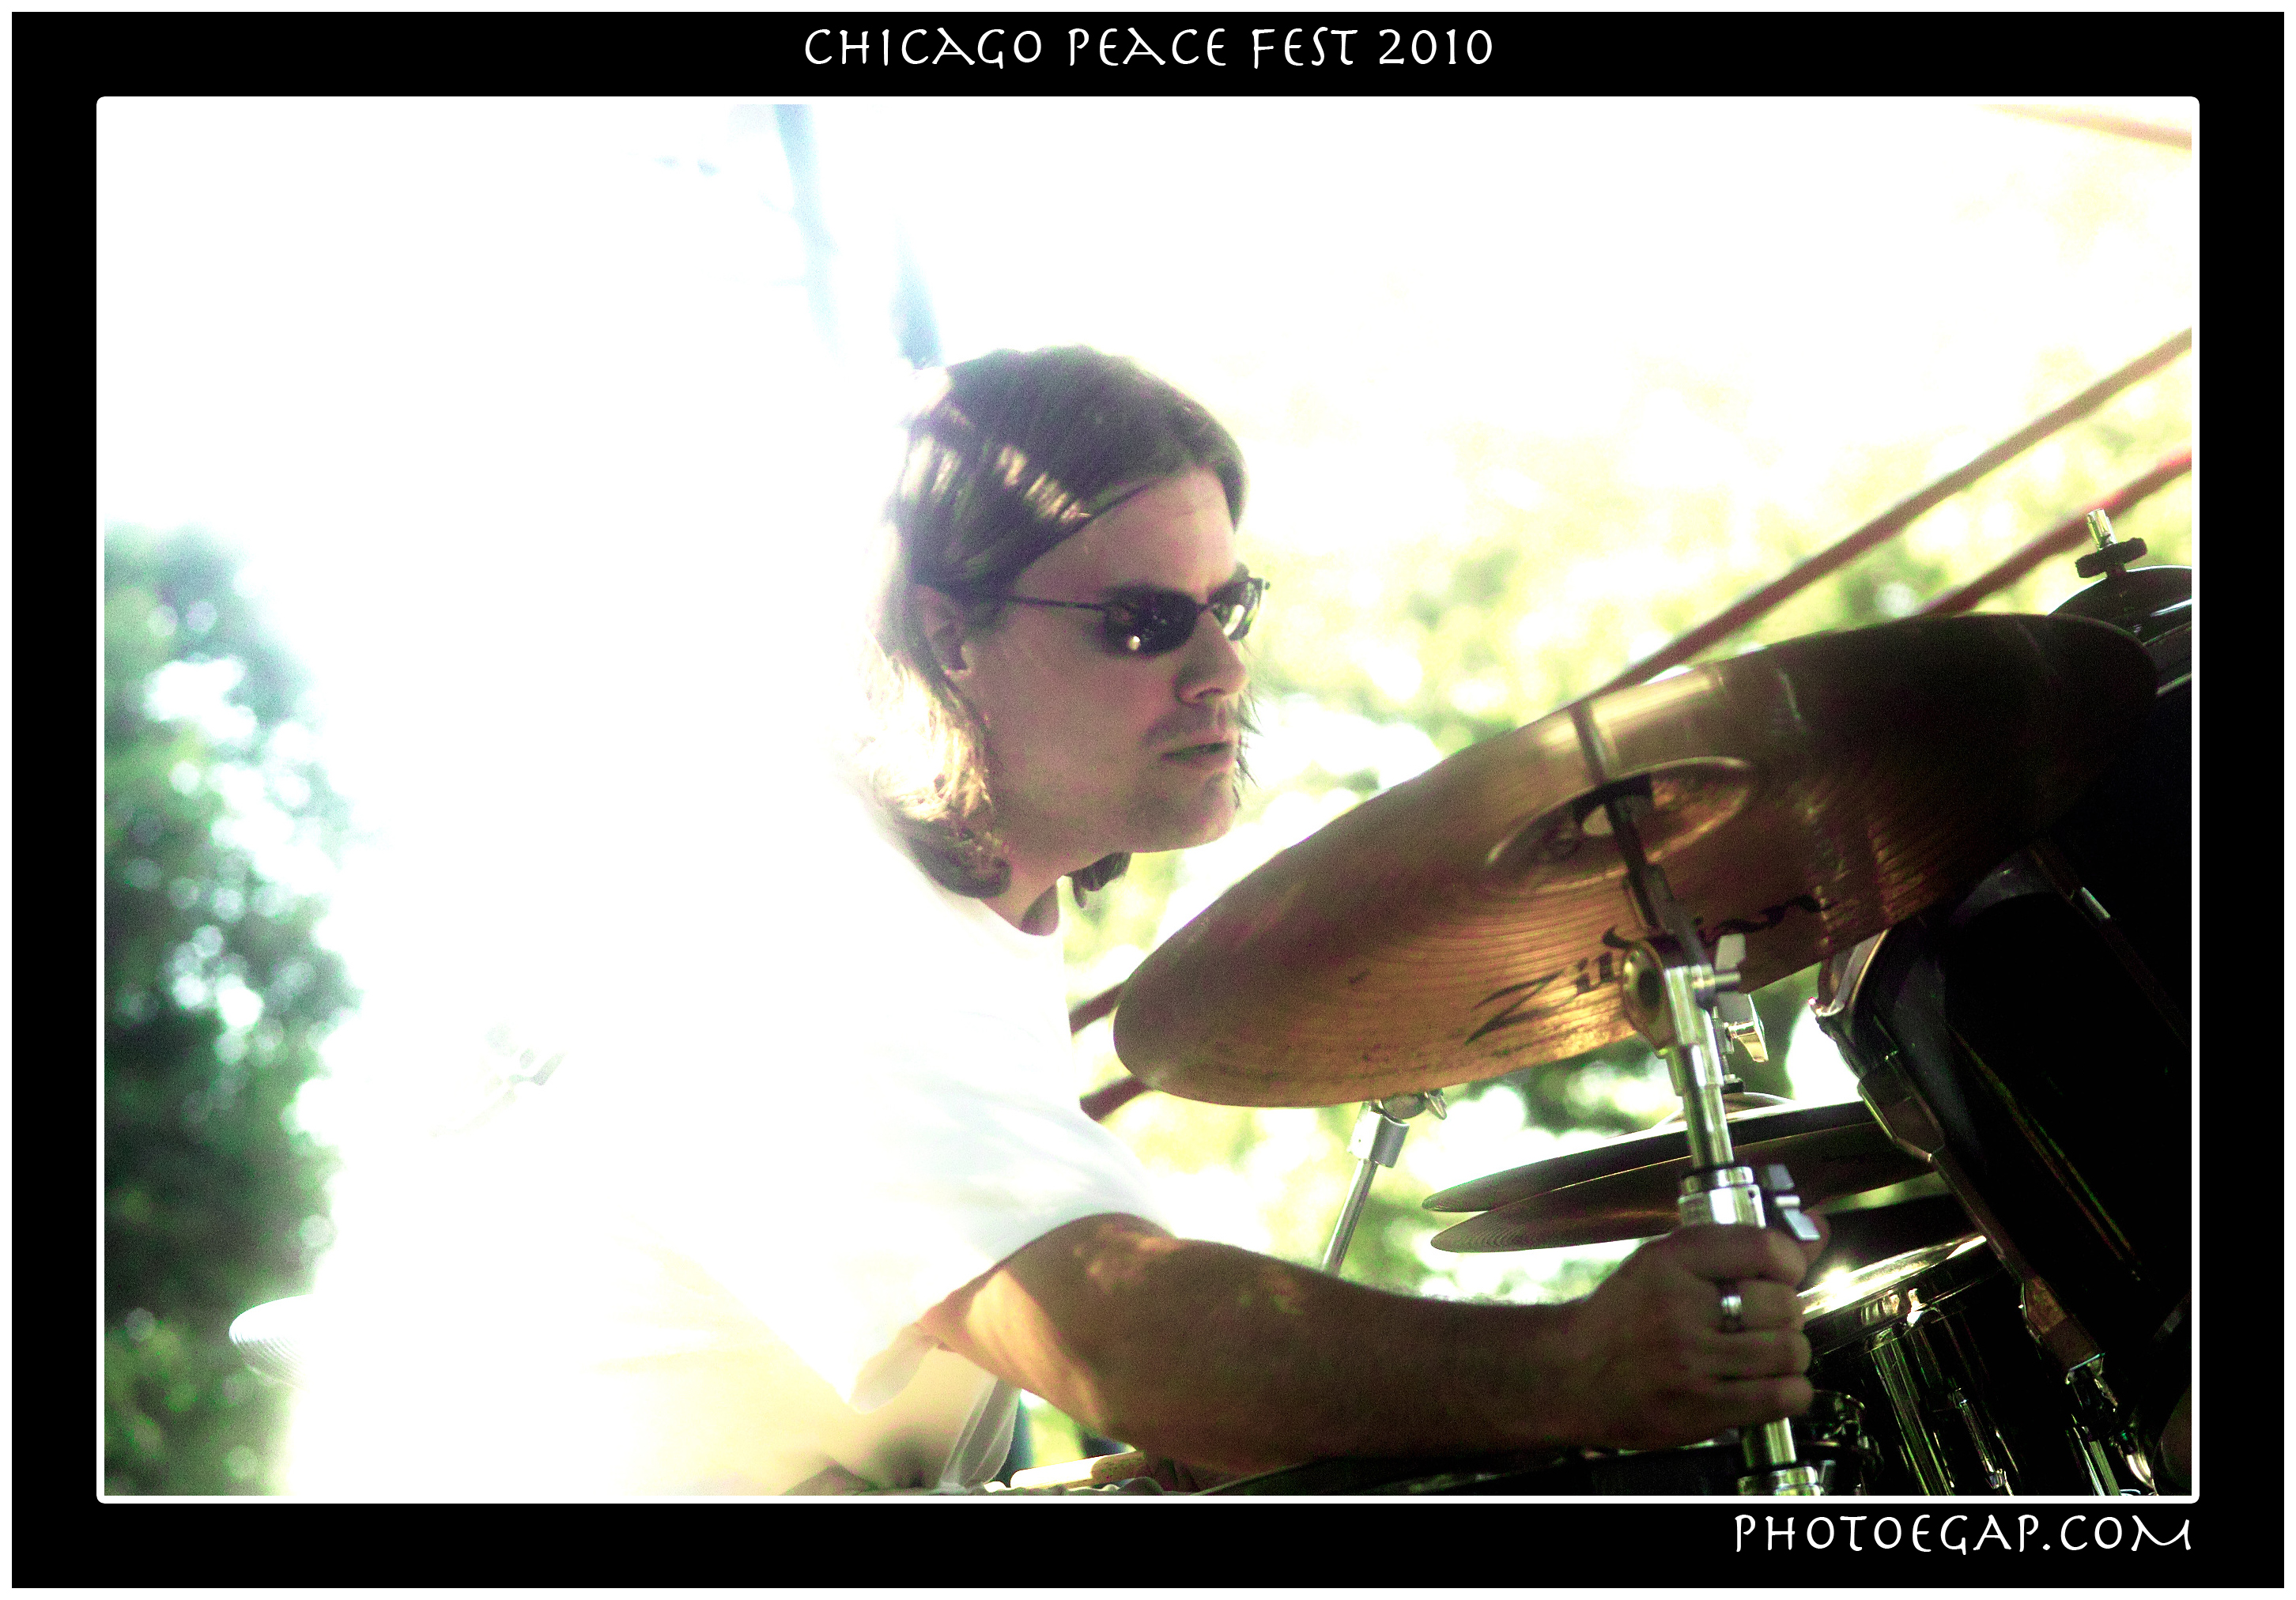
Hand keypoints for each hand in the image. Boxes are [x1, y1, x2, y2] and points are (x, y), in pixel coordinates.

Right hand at [1543, 1223, 1817, 1450]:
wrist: (1569, 1374)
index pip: (1765, 1247)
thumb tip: (1814, 1228)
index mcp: (1668, 1260)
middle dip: (1785, 1313)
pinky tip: (1766, 1383)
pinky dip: (1789, 1391)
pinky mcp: (1701, 1409)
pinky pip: (1782, 1397)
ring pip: (1789, 1352)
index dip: (1790, 1260)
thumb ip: (1739, 1246)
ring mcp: (1690, 1361)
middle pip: (1784, 1304)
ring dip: (1787, 1354)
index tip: (1783, 1271)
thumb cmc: (1620, 1318)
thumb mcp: (1664, 1262)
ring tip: (1763, 1353)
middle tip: (1763, 1319)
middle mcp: (1679, 1308)